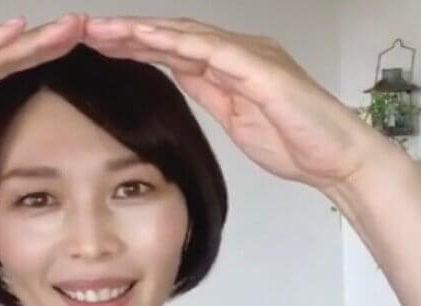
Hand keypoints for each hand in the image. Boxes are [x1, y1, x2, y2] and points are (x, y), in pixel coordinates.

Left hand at [82, 16, 387, 190]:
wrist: (334, 158)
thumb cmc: (292, 141)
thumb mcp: (236, 117)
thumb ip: (210, 92)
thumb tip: (181, 77)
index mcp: (227, 66)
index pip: (171, 51)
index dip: (134, 46)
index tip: (99, 47)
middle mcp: (235, 53)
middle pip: (171, 36)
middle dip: (128, 33)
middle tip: (88, 30)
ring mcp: (249, 57)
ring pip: (186, 36)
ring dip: (142, 31)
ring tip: (104, 30)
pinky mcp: (261, 69)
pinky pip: (213, 50)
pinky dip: (178, 42)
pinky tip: (146, 37)